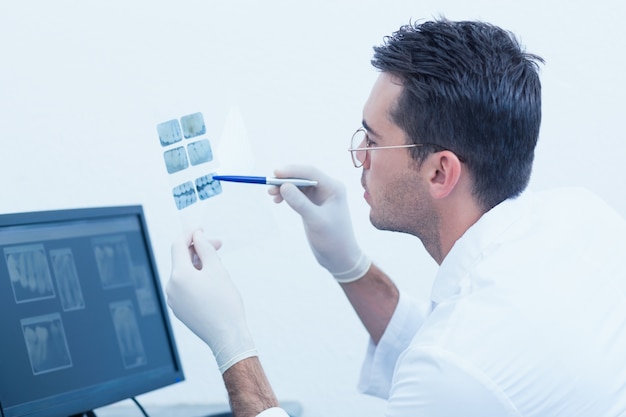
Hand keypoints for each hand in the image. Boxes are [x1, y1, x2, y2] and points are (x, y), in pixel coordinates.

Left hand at [166, 230, 256, 372]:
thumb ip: (205, 249)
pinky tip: (212, 280)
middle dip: (198, 249)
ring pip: (184, 273)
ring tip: (218, 264)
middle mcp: (171, 287)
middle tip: (218, 245)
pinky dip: (196, 278)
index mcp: (178, 276)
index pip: (178, 245)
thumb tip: (197, 237)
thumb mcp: (217, 269)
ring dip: (198, 264)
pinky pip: (185, 287)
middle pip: (181, 259)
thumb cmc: (224, 302)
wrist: (227, 336)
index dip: (190, 234)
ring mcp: (174, 300)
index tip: (203, 229)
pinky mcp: (180, 309)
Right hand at [269, 165, 370, 281]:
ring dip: (284, 187)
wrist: (340, 257)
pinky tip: (278, 200)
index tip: (275, 173)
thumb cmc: (333, 239)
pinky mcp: (312, 205)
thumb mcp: (316, 221)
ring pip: (298, 185)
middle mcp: (327, 189)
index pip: (310, 172)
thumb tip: (284, 186)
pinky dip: (287, 195)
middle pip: (303, 177)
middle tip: (270, 186)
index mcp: (333, 188)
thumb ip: (300, 203)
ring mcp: (319, 197)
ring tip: (271, 194)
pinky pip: (297, 195)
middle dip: (286, 179)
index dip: (292, 171)